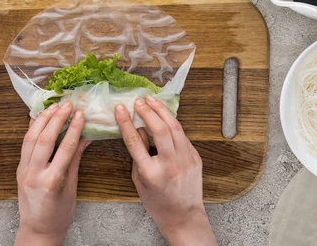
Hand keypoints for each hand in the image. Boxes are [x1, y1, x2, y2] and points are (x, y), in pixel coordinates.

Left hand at [15, 102, 89, 245]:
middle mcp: (34, 174)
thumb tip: (85, 137)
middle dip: (57, 118)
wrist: (38, 230)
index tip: (80, 114)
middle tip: (68, 104)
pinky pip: (25, 143)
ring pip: (31, 138)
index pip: (65, 149)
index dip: (74, 129)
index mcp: (51, 181)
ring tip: (54, 106)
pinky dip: (32, 128)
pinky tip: (39, 117)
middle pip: (45, 139)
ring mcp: (23, 170)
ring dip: (43, 119)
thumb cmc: (59, 214)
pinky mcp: (19, 168)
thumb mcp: (72, 187)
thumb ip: (75, 160)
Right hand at [115, 96, 216, 245]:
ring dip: (162, 111)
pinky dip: (172, 123)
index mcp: (151, 173)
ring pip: (175, 127)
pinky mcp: (195, 157)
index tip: (120, 108)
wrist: (183, 215)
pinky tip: (164, 115)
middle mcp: (170, 165)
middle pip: (159, 129)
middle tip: (138, 101)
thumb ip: (137, 154)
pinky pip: (182, 135)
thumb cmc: (157, 201)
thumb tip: (137, 128)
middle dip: (148, 111)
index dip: (126, 122)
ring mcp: (186, 160)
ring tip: (151, 100)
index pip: (135, 141)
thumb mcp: (138, 180)